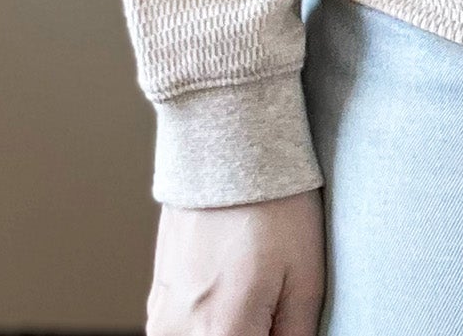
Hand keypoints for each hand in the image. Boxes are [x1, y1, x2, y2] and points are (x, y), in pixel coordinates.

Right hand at [147, 189, 324, 335]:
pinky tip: (233, 293)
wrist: (229, 146)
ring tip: (255, 293)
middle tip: (272, 309)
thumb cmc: (275, 206)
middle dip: (252, 333)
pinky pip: (180, 333)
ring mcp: (162, 316)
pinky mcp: (156, 299)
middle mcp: (180, 333)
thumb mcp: (305, 277)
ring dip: (230, 330)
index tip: (281, 327)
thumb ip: (295, 335)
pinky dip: (207, 326)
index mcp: (222, 334)